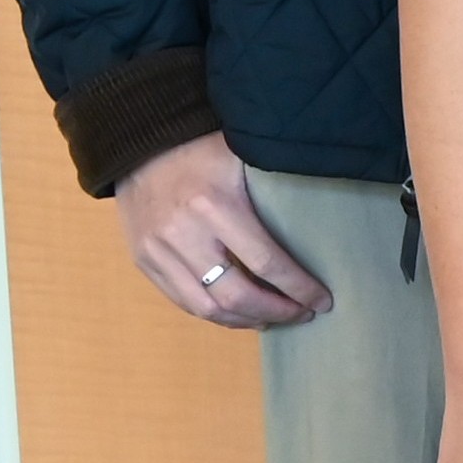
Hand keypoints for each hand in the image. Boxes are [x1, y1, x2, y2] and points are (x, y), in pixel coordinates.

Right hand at [114, 132, 329, 328]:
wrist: (140, 143)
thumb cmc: (202, 147)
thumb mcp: (245, 157)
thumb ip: (273, 193)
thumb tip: (320, 225)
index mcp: (214, 206)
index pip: (264, 262)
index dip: (297, 287)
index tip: (322, 300)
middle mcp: (182, 235)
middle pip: (234, 295)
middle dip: (275, 311)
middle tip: (302, 314)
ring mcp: (158, 252)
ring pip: (205, 307)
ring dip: (244, 320)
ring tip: (274, 319)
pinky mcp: (143, 261)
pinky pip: (181, 301)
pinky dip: (213, 312)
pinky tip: (238, 312)